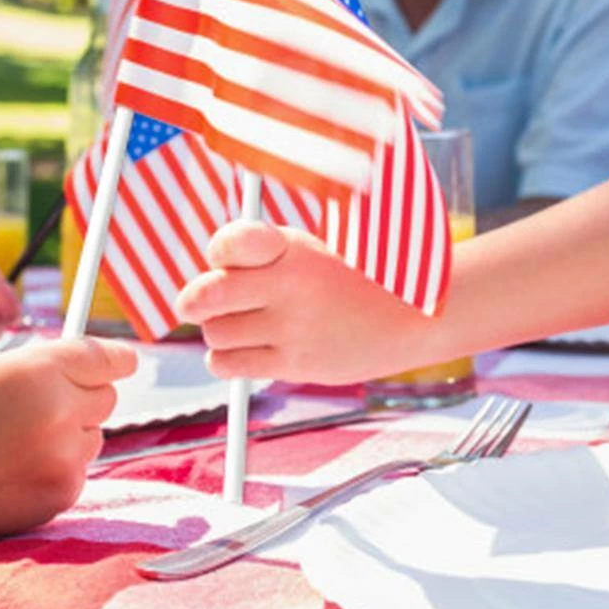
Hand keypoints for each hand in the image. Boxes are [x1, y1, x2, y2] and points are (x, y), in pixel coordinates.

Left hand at [176, 221, 434, 384]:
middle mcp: (288, 286)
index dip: (221, 253)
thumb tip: (206, 276)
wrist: (413, 316)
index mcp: (292, 246)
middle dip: (195, 300)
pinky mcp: (295, 364)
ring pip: (215, 333)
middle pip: (203, 296)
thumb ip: (259, 258)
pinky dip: (225, 358)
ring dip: (218, 329)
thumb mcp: (309, 251)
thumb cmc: (350, 279)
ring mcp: (292, 328)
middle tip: (201, 302)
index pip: (228, 244)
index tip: (228, 261)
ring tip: (243, 323)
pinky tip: (245, 347)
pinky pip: (229, 365)